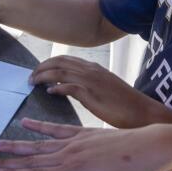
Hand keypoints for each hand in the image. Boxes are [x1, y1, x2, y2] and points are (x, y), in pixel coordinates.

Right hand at [0, 118, 171, 170]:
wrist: (153, 145)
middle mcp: (69, 154)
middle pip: (30, 159)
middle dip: (5, 161)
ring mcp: (75, 142)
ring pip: (38, 144)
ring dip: (15, 144)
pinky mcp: (83, 134)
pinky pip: (56, 129)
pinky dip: (39, 127)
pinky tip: (25, 123)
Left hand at [29, 57, 171, 128]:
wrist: (142, 111)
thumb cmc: (124, 105)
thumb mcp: (104, 88)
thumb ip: (87, 84)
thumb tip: (70, 87)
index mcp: (94, 68)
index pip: (65, 59)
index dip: (48, 63)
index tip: (38, 71)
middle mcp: (91, 70)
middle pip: (59, 62)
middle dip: (41, 67)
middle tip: (30, 78)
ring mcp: (91, 81)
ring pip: (60, 71)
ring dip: (43, 76)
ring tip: (33, 83)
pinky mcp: (92, 94)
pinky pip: (69, 86)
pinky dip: (57, 87)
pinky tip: (50, 92)